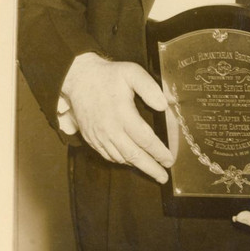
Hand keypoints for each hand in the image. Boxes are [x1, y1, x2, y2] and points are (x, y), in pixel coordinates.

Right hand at [59, 52, 173, 182]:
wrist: (78, 79)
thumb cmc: (109, 75)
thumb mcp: (132, 73)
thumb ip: (150, 88)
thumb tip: (164, 105)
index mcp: (123, 115)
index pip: (145, 139)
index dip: (159, 152)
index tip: (170, 160)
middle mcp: (110, 130)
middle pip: (134, 155)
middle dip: (150, 168)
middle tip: (164, 177)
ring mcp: (99, 136)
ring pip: (120, 158)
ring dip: (137, 166)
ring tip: (152, 171)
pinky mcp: (90, 138)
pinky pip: (107, 156)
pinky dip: (121, 161)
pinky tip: (131, 162)